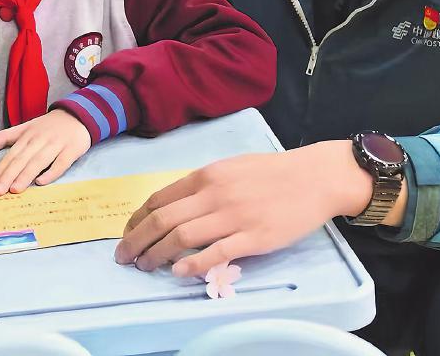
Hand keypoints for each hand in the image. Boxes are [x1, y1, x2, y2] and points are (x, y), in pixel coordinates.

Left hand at [0, 109, 92, 194]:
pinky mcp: (72, 150)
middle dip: (8, 176)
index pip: (11, 155)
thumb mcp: (26, 127)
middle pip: (22, 159)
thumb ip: (5, 137)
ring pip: (39, 161)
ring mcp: (56, 144)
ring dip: (26, 175)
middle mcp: (40, 140)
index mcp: (28, 135)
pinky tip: (41, 182)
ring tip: (14, 190)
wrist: (78, 115)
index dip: (0, 169)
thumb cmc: (49, 126)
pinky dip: (51, 172)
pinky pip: (61, 163)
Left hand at [114, 140, 375, 277]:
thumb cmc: (273, 172)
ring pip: (181, 237)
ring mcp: (233, 216)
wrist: (315, 178)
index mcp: (207, 175)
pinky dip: (191, 264)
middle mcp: (215, 194)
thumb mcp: (232, 168)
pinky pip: (215, 252)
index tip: (128, 234)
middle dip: (136, 241)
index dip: (137, 219)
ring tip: (145, 267)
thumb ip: (204, 185)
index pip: (159, 199)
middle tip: (124, 258)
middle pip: (162, 220)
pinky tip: (178, 272)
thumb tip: (176, 206)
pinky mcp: (253, 237)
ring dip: (156, 255)